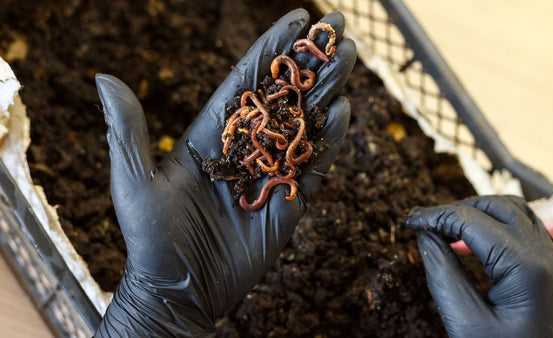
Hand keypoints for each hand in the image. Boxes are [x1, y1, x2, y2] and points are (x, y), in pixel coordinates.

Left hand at [94, 9, 355, 336]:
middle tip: (337, 28)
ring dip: (327, 89)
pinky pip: (313, 165)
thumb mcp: (133, 182)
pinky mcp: (288, 201)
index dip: (272, 48)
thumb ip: (129, 130)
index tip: (299, 17)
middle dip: (311, 60)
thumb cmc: (150, 238)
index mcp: (212, 134)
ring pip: (304, 123)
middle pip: (284, 95)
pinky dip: (329, 139)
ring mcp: (270, 172)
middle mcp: (245, 147)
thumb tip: (103, 78)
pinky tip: (345, 111)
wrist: (179, 290)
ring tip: (347, 56)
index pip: (246, 80)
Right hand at [404, 195, 552, 337]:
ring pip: (514, 211)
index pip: (472, 221)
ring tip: (445, 228)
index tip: (408, 221)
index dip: (435, 216)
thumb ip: (443, 274)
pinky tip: (472, 241)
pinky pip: (526, 229)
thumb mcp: (466, 322)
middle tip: (424, 223)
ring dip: (478, 213)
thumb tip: (424, 236)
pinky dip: (496, 224)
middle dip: (456, 209)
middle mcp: (547, 256)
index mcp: (526, 267)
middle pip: (497, 206)